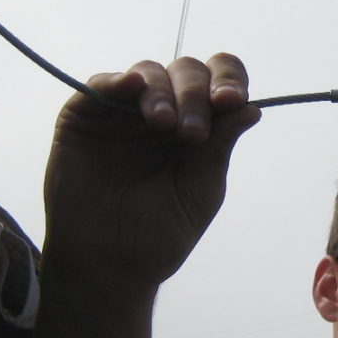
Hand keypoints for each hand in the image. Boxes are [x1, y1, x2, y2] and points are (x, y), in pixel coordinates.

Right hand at [41, 53, 260, 290]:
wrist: (108, 265)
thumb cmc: (158, 233)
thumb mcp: (200, 189)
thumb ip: (220, 146)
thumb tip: (252, 108)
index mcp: (198, 126)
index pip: (219, 84)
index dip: (228, 81)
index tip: (231, 101)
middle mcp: (163, 112)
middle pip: (186, 72)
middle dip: (194, 94)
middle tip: (192, 132)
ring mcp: (123, 112)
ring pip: (148, 73)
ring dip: (162, 91)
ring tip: (163, 124)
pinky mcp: (84, 116)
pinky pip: (101, 83)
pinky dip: (117, 80)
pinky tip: (132, 86)